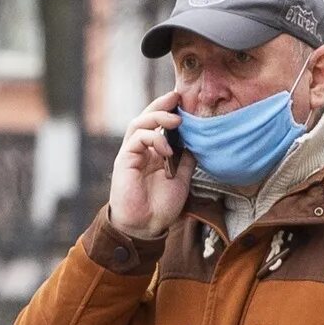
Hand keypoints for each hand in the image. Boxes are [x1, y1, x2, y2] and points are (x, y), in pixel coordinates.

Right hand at [108, 91, 195, 241]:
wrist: (146, 227)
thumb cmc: (161, 206)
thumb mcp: (183, 177)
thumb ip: (187, 157)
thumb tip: (199, 138)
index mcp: (153, 152)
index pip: (159, 124)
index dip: (169, 110)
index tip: (185, 101)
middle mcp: (140, 150)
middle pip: (147, 117)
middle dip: (162, 105)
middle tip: (178, 97)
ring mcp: (131, 155)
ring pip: (138, 124)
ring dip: (157, 117)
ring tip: (176, 120)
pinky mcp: (124, 161)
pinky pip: (136, 139)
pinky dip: (153, 138)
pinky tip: (167, 149)